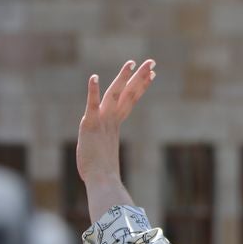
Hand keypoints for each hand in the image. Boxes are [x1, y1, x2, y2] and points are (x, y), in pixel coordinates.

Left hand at [77, 59, 154, 184]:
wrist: (102, 181)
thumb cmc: (103, 174)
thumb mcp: (104, 154)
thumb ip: (107, 148)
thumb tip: (112, 158)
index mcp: (115, 125)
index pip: (130, 100)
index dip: (140, 86)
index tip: (152, 75)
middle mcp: (111, 119)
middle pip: (128, 93)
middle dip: (140, 77)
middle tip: (152, 62)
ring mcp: (102, 121)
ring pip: (115, 94)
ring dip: (123, 77)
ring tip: (132, 63)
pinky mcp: (90, 125)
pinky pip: (92, 104)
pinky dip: (93, 91)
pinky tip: (94, 77)